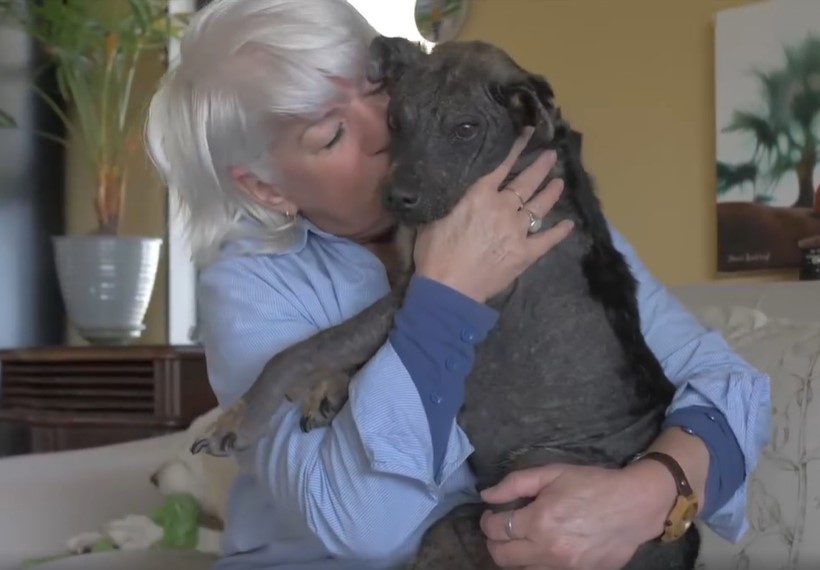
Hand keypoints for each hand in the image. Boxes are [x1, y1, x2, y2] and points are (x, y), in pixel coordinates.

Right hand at [413, 127, 573, 302]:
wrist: (448, 290)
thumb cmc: (435, 254)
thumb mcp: (434, 216)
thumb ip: (451, 198)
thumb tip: (455, 183)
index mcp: (480, 196)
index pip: (501, 165)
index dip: (516, 148)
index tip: (527, 134)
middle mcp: (503, 208)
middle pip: (526, 182)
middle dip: (540, 166)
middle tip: (551, 154)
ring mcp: (518, 231)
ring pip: (539, 206)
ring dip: (551, 192)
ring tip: (559, 181)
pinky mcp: (525, 254)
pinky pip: (547, 240)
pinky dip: (559, 232)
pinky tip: (569, 224)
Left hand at [478, 462, 677, 569]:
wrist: (635, 505)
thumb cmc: (592, 484)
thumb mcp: (552, 473)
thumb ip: (515, 484)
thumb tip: (486, 494)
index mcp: (540, 521)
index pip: (496, 529)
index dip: (487, 520)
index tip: (491, 514)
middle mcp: (548, 549)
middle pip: (501, 557)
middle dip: (494, 541)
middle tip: (500, 528)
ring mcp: (564, 568)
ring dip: (513, 556)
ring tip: (519, 540)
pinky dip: (535, 564)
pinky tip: (540, 549)